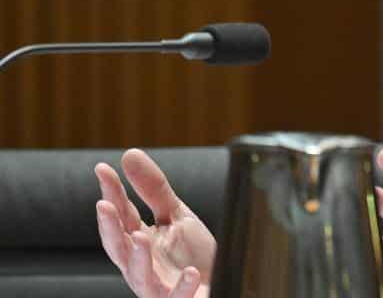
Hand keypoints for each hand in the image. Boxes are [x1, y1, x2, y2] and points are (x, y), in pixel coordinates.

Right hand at [94, 149, 216, 297]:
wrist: (223, 284)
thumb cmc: (194, 254)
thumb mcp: (176, 215)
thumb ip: (153, 190)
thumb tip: (129, 155)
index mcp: (140, 241)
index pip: (122, 215)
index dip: (112, 193)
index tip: (103, 169)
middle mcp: (142, 265)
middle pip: (119, 247)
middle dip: (110, 228)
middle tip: (104, 204)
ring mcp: (158, 285)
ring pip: (140, 276)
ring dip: (138, 258)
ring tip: (141, 237)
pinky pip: (176, 297)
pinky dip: (182, 288)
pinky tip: (191, 274)